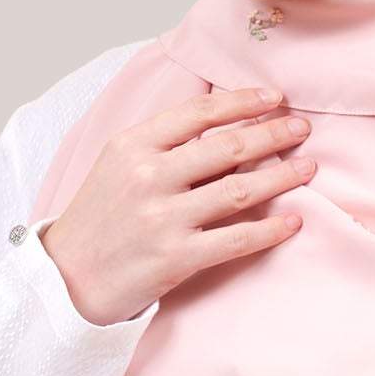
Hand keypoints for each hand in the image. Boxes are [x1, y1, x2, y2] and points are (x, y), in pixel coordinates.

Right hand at [39, 87, 313, 324]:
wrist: (66, 277)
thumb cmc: (99, 218)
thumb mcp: (117, 165)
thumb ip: (162, 144)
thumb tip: (225, 128)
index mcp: (133, 146)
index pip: (199, 113)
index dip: (243, 102)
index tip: (275, 98)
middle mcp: (149, 177)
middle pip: (228, 148)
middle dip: (273, 134)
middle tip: (302, 130)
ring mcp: (164, 219)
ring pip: (240, 190)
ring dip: (282, 176)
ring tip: (308, 168)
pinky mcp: (177, 258)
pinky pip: (237, 239)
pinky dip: (271, 229)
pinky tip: (294, 220)